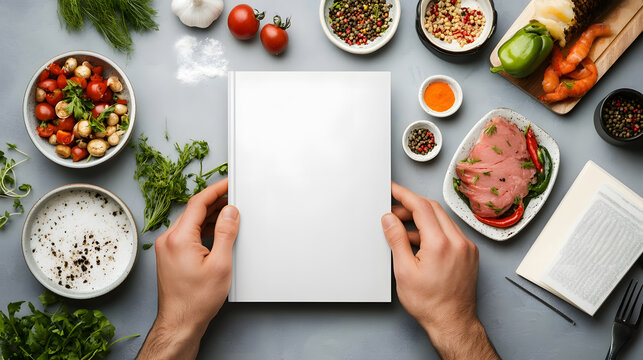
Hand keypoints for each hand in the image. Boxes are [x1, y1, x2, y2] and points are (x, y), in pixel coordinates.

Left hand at [137, 179, 239, 359]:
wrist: (180, 322)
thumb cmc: (197, 300)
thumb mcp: (220, 264)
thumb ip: (226, 233)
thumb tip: (230, 211)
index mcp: (179, 238)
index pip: (198, 203)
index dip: (215, 190)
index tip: (228, 183)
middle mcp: (168, 240)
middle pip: (193, 210)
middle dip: (215, 202)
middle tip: (234, 198)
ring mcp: (166, 247)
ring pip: (190, 222)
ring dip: (209, 215)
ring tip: (229, 214)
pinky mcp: (169, 255)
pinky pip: (187, 233)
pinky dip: (202, 228)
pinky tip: (216, 231)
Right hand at [381, 182, 497, 359]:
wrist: (452, 322)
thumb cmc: (429, 303)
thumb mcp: (404, 271)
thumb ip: (396, 240)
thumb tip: (389, 218)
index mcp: (441, 244)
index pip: (421, 206)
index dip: (404, 194)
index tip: (393, 189)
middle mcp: (458, 241)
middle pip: (433, 209)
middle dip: (411, 205)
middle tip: (393, 211)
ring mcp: (466, 247)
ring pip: (442, 219)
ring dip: (421, 218)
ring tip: (401, 230)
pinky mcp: (469, 253)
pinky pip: (449, 231)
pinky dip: (433, 230)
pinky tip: (418, 241)